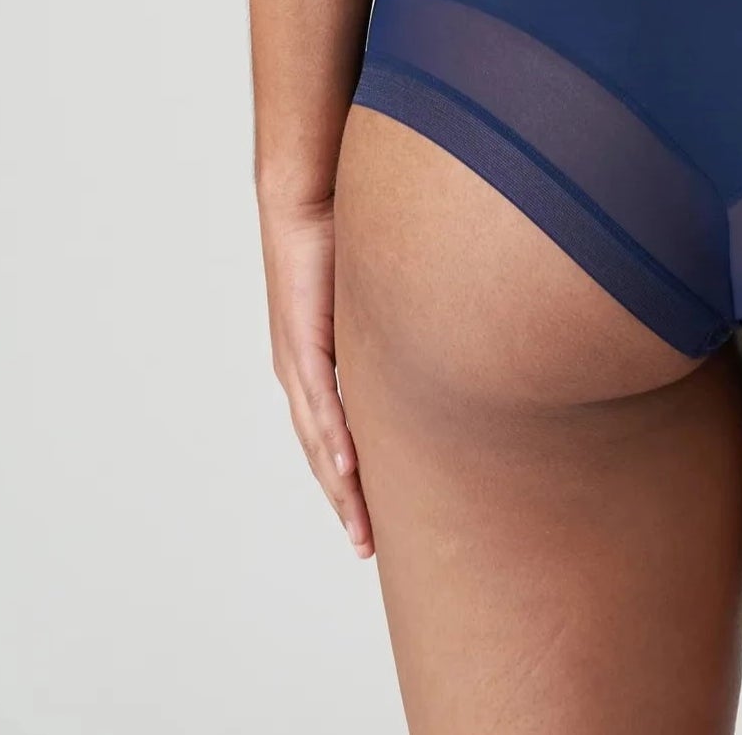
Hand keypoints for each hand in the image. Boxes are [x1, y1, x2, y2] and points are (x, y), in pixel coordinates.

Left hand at [261, 196, 372, 556]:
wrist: (308, 194)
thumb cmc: (343, 231)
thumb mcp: (376, 291)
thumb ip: (401, 320)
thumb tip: (442, 331)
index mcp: (318, 363)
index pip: (336, 436)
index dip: (353, 481)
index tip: (373, 519)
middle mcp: (302, 371)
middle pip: (325, 454)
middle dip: (347, 504)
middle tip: (368, 548)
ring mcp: (299, 361)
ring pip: (321, 441)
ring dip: (341, 489)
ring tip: (362, 530)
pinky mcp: (302, 340)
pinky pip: (322, 401)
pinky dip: (336, 439)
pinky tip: (351, 470)